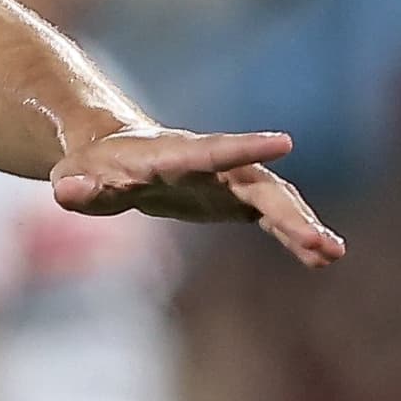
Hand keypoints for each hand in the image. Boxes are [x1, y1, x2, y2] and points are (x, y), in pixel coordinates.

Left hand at [52, 124, 344, 267]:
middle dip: (287, 211)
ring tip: (331, 253)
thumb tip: (69, 189)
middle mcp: (209, 163)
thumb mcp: (73, 176)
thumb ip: (76, 186)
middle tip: (318, 240)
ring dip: (301, 225)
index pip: (210, 151)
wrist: (111, 153)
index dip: (243, 148)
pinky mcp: (234, 198)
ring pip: (273, 199)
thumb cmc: (90, 166)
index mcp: (170, 154)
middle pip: (256, 183)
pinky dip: (294, 235)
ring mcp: (227, 179)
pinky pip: (271, 217)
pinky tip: (321, 258)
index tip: (284, 142)